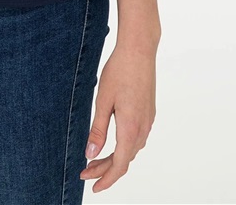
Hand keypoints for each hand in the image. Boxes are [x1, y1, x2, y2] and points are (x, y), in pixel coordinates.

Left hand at [79, 40, 156, 192]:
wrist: (139, 50)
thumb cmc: (119, 71)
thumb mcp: (103, 100)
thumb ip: (97, 129)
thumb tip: (90, 153)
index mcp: (131, 127)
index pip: (120, 165)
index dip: (106, 178)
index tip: (92, 186)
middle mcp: (143, 127)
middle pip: (125, 159)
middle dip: (105, 169)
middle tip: (86, 172)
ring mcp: (148, 120)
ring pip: (132, 149)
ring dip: (115, 158)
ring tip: (95, 158)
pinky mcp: (148, 112)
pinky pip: (137, 138)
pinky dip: (123, 146)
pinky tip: (113, 142)